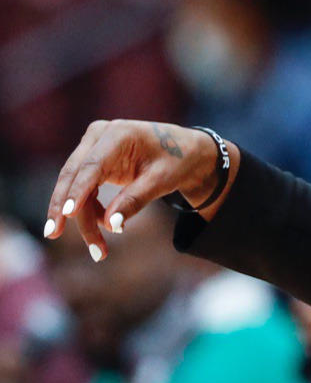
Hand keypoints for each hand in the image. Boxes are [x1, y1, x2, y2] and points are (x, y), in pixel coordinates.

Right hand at [43, 120, 238, 259]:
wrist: (185, 151)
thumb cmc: (176, 161)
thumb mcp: (162, 180)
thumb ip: (136, 199)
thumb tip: (111, 224)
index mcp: (119, 134)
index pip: (91, 165)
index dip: (77, 190)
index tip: (67, 214)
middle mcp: (99, 136)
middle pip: (74, 175)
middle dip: (64, 208)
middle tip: (52, 234)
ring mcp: (93, 146)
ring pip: (74, 185)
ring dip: (79, 217)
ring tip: (96, 249)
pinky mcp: (92, 161)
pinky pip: (83, 189)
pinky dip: (88, 211)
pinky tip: (101, 228)